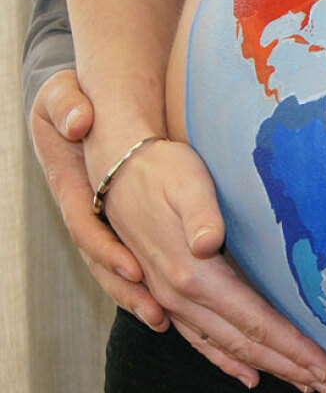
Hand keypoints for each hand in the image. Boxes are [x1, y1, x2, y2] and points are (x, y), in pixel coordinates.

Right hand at [29, 69, 167, 331]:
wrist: (81, 106)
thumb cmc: (73, 101)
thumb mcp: (63, 94)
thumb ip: (66, 104)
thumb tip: (76, 121)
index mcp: (70, 187)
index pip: (86, 227)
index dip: (107, 251)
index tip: (131, 268)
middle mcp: (83, 212)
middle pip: (101, 262)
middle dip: (126, 291)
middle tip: (155, 314)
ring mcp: (99, 222)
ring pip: (114, 269)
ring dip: (138, 297)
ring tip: (164, 322)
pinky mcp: (120, 226)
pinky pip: (132, 262)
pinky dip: (149, 285)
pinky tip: (172, 308)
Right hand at [98, 136, 325, 391]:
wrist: (118, 171)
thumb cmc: (162, 171)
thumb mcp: (187, 181)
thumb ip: (200, 213)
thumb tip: (209, 242)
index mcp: (195, 274)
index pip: (255, 322)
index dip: (292, 347)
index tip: (323, 365)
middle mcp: (181, 296)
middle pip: (246, 344)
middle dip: (290, 366)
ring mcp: (171, 301)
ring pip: (226, 347)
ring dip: (267, 367)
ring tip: (302, 383)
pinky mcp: (167, 297)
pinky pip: (201, 341)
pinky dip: (228, 362)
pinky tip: (248, 375)